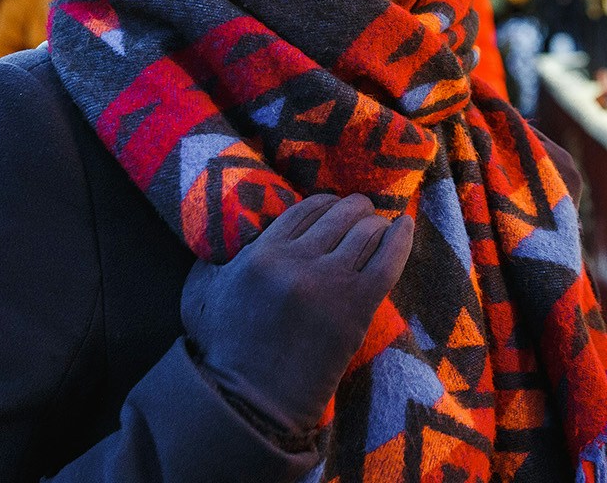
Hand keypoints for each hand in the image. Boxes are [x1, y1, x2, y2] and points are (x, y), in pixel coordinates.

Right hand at [182, 194, 414, 435]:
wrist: (253, 402)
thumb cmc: (224, 351)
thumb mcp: (201, 294)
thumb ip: (212, 259)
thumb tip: (228, 233)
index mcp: (262, 254)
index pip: (307, 208)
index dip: (327, 203)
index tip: (335, 208)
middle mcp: (297, 261)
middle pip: (342, 214)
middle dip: (357, 208)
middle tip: (362, 214)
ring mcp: (330, 283)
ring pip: (367, 232)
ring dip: (377, 225)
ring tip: (380, 228)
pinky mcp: (357, 307)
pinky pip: (389, 260)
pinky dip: (401, 238)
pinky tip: (405, 227)